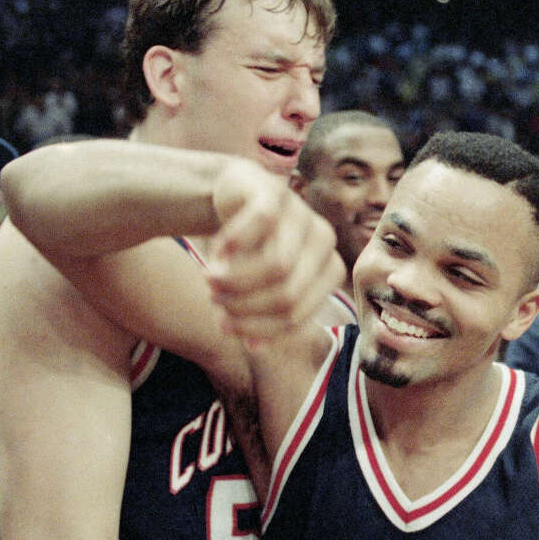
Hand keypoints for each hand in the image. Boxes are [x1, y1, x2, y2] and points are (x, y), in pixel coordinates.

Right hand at [206, 160, 346, 344]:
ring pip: (277, 266)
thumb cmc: (251, 247)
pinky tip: (215, 251)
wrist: (238, 193)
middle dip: (243, 306)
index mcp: (329, 270)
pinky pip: (260, 225)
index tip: (225, 325)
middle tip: (213, 300)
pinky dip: (232, 244)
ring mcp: (304, 214)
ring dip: (235, 280)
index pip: (296, 317)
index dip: (257, 328)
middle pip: (287, 296)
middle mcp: (324, 242)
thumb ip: (259, 315)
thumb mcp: (257, 285)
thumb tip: (253, 347)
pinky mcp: (278, 192)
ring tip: (209, 279)